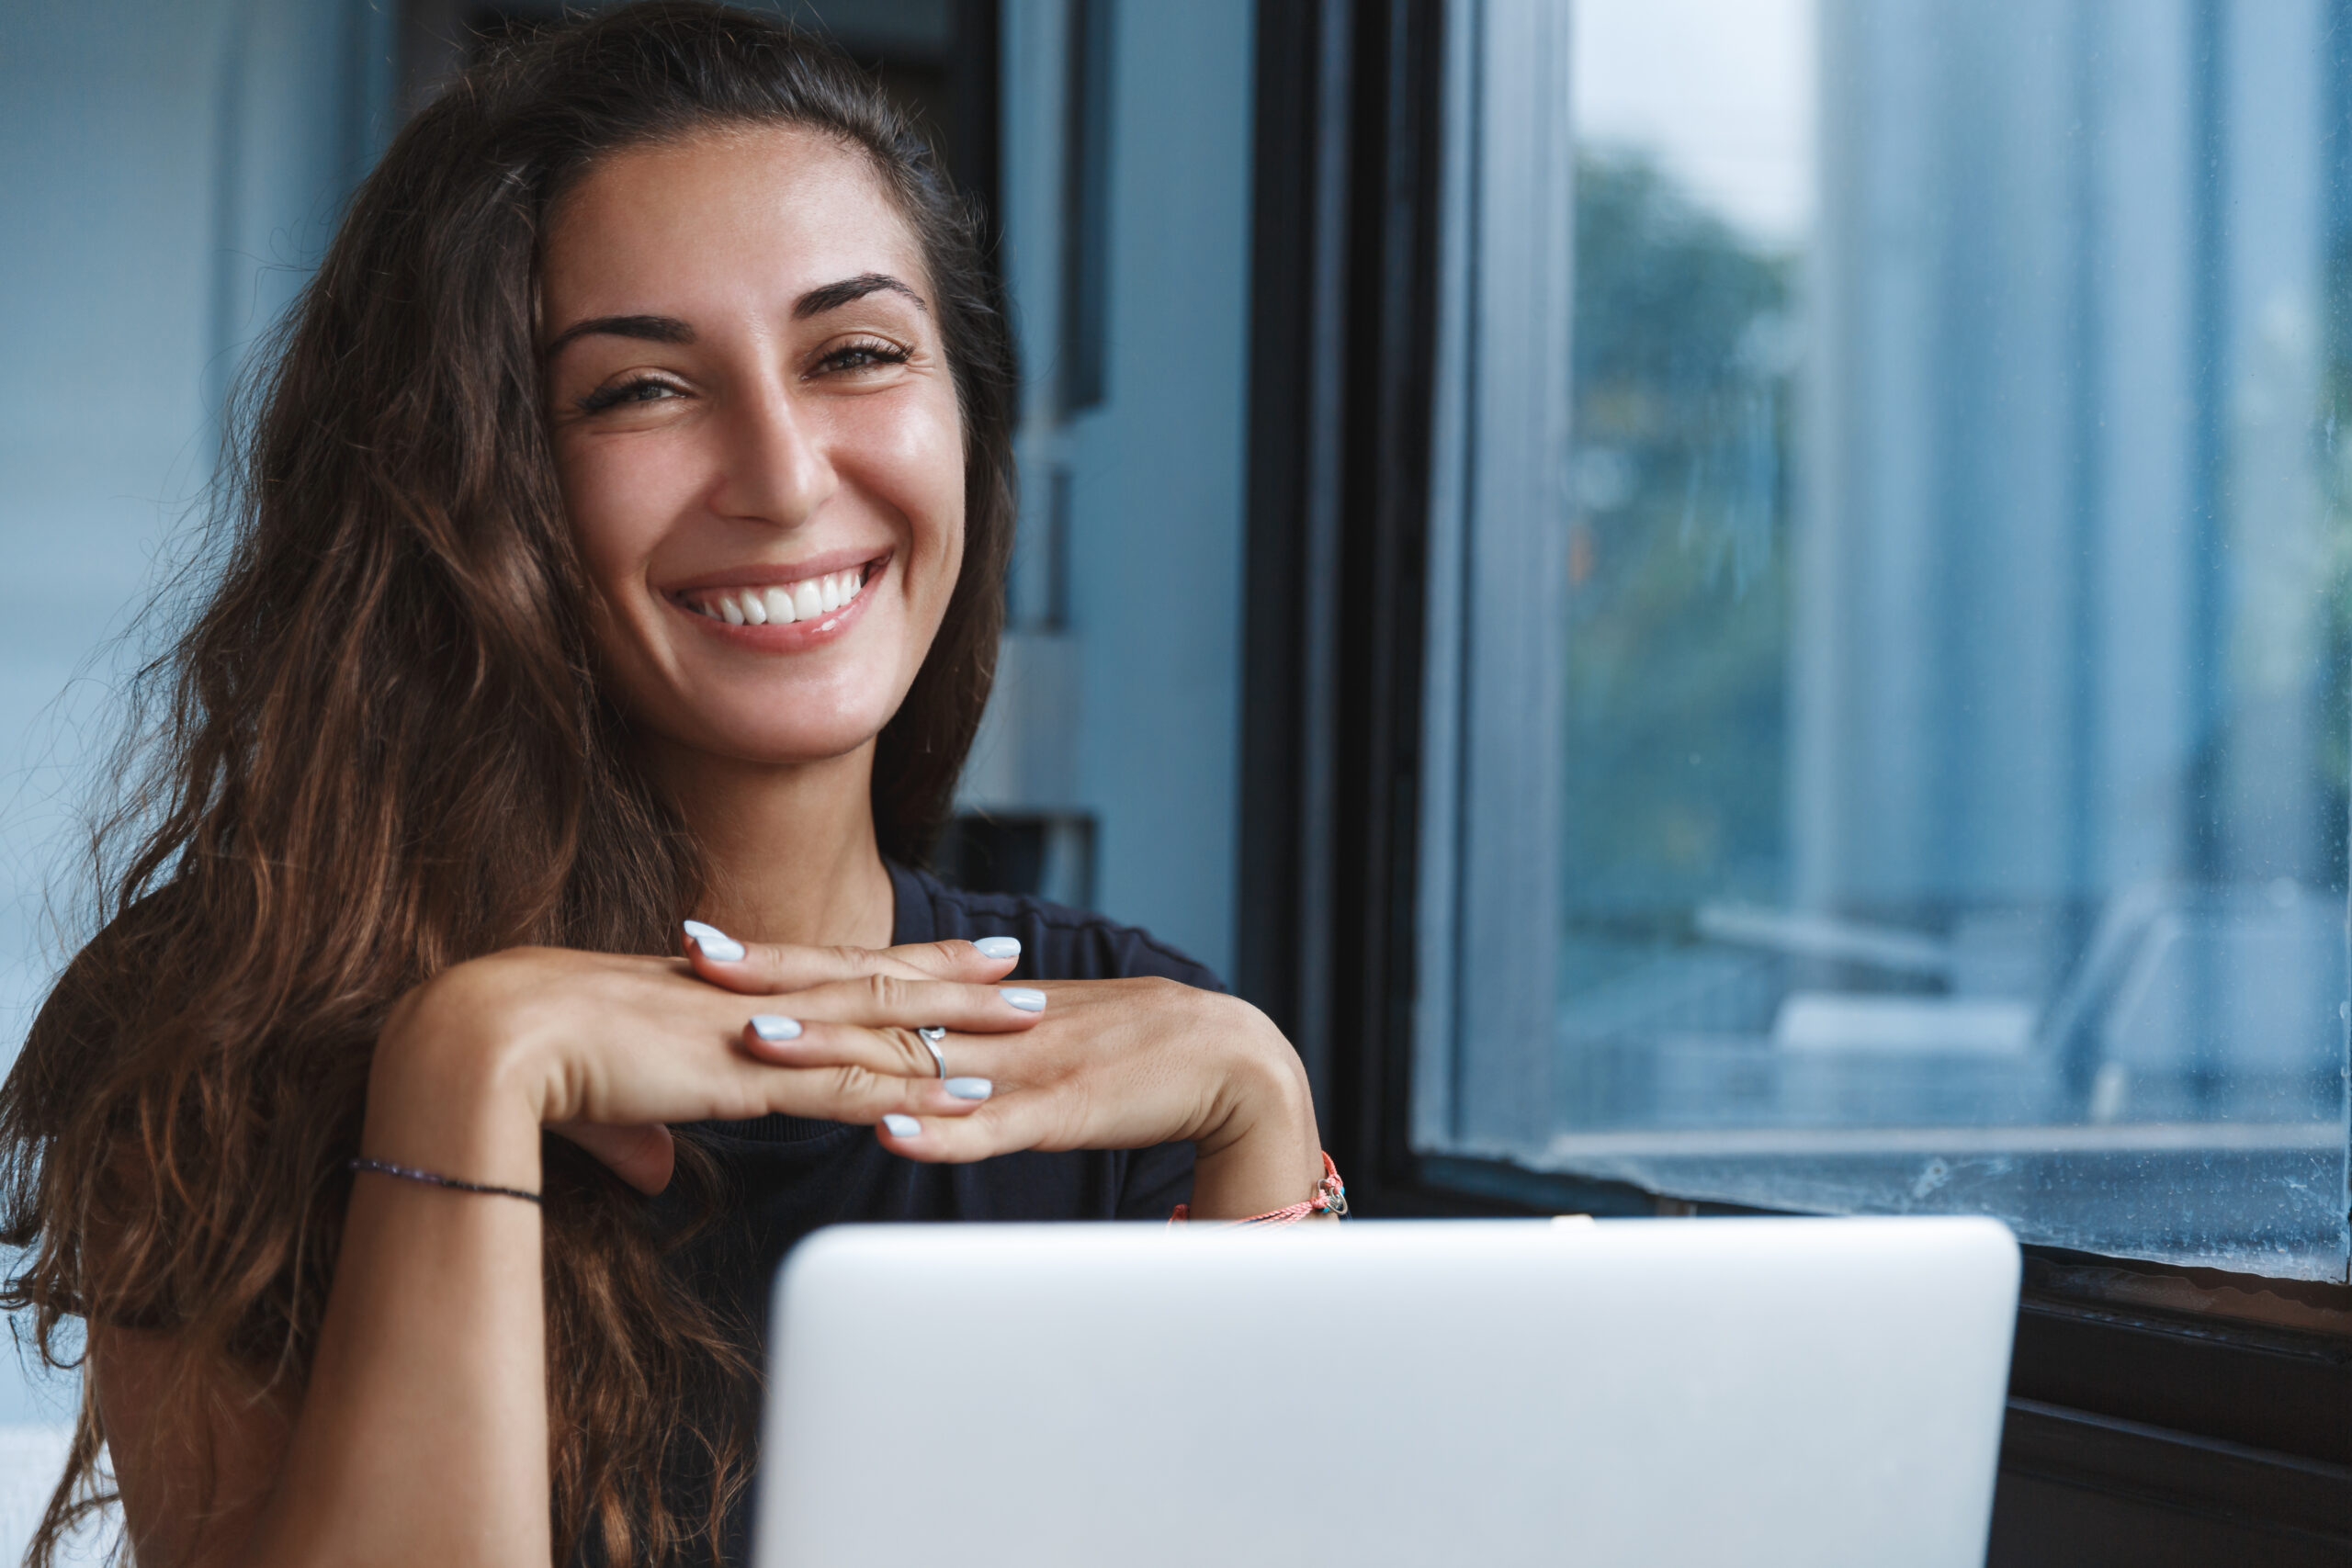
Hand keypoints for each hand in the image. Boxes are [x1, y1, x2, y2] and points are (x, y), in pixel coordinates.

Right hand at [368, 932, 1043, 1193]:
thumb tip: (651, 1170)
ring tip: (1031, 1019)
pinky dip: (917, 1090)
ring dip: (962, 1025)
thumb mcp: (600, 1106)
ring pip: (885, 1022)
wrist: (487, 1040)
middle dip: (953, 975)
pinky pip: (855, 1084)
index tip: (943, 952)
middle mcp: (754, 1001)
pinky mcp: (753, 1076)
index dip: (888, 963)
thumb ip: (639, 1133)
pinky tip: (970, 1096)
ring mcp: (760, 1033)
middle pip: (875, 979)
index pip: (826, 970)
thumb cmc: (525, 1064)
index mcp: (723, 996)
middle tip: (1020, 963)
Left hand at [687, 959, 1327, 1218]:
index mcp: (973, 1005)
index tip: (701, 947)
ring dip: (837, 1050)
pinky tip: (889, 1130)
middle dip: (780, 982)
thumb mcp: (1030, 1042)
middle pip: (866, 998)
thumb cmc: (1126, 1057)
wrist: (1229, 1060)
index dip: (782, 960)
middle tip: (697, 963)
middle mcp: (983, 1021)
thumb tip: (895, 1057)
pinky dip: (940, 1130)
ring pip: (913, 1056)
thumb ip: (967, 1045)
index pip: (860, 974)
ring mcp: (1018, 1064)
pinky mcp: (1062, 1112)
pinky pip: (992, 1127)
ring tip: (760, 1043)